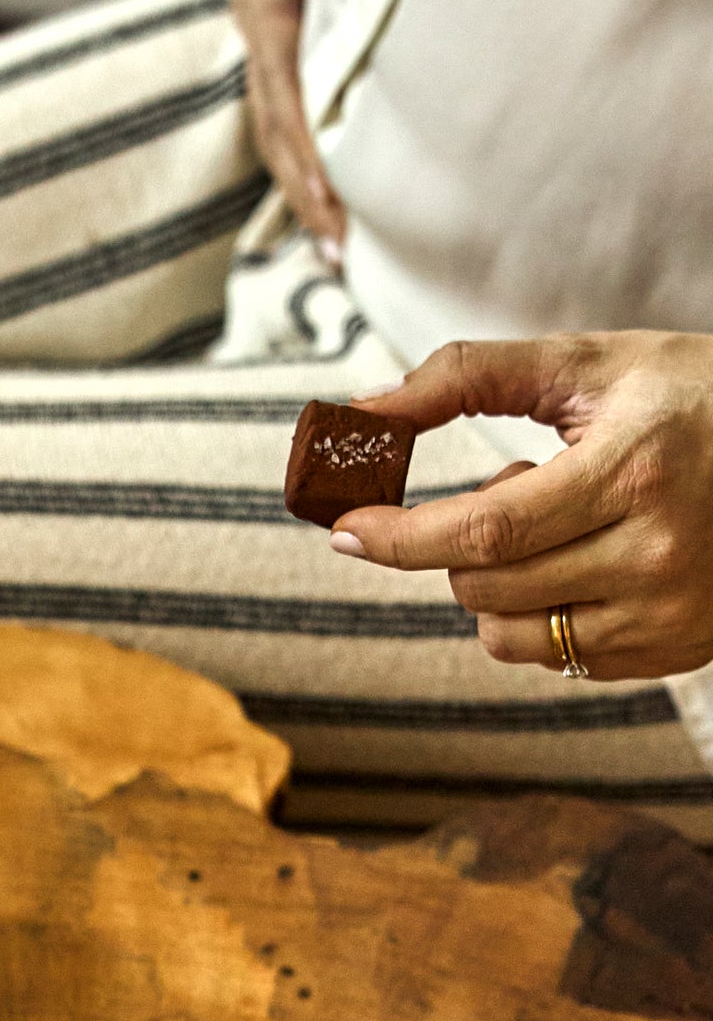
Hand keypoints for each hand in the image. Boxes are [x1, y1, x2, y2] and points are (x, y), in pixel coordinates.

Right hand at [234, 0, 417, 256]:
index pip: (280, 89)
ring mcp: (285, 7)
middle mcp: (268, 2)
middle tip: (340, 263)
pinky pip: (308, 85)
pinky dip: (323, 138)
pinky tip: (350, 174)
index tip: (334, 217)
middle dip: (304, 194)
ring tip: (342, 245)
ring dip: (311, 179)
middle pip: (277, 120)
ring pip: (288, 112)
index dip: (303, 158)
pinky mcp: (307, 2)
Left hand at [329, 333, 712, 679]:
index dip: (400, 537)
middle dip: (455, 546)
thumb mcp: (591, 364)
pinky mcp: (671, 650)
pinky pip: (555, 656)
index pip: (484, 531)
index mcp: (632, 472)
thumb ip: (470, 375)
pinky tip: (586, 561)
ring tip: (556, 525)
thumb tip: (363, 410)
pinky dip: (538, 613)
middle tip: (514, 486)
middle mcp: (654, 554)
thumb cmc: (691, 395)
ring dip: (491, 585)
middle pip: (485, 585)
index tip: (343, 529)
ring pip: (508, 635)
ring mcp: (666, 613)